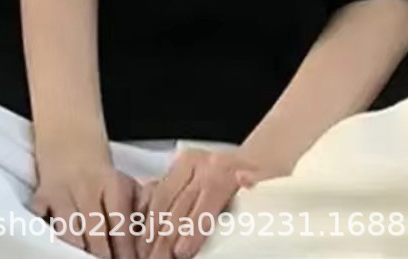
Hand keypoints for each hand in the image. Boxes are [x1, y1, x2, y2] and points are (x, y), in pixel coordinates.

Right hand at [32, 150, 140, 258]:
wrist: (67, 132)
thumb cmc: (99, 169)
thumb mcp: (124, 181)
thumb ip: (139, 209)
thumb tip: (148, 241)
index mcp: (112, 185)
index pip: (121, 227)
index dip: (125, 252)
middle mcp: (87, 188)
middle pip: (96, 235)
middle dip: (102, 257)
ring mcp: (61, 192)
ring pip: (69, 233)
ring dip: (78, 250)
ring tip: (83, 257)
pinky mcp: (40, 195)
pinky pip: (40, 219)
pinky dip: (47, 232)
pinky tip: (56, 244)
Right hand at [142, 148, 277, 258]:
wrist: (254, 159)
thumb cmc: (261, 178)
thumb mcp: (266, 181)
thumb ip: (254, 183)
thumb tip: (246, 181)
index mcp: (222, 171)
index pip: (204, 203)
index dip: (192, 229)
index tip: (181, 252)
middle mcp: (200, 165)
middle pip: (178, 203)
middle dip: (165, 234)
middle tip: (157, 257)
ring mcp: (185, 164)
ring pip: (162, 196)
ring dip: (151, 225)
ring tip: (144, 248)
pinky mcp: (176, 166)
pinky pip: (157, 188)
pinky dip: (147, 210)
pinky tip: (141, 227)